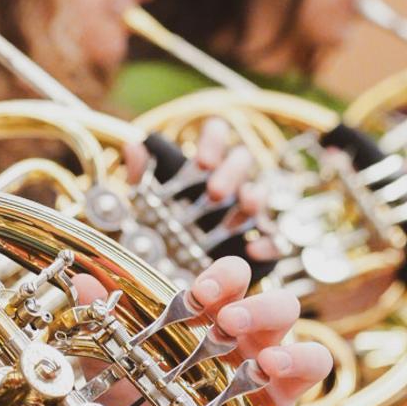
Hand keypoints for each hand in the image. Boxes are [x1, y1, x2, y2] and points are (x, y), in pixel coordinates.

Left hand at [71, 253, 333, 405]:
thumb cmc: (146, 398)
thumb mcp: (118, 363)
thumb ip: (105, 324)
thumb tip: (81, 282)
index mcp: (218, 321)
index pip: (235, 282)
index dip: (224, 278)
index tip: (200, 293)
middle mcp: (252, 348)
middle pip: (280, 309)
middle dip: (260, 309)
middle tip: (229, 323)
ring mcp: (273, 391)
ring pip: (311, 358)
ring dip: (294, 357)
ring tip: (267, 365)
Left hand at [123, 116, 278, 258]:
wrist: (171, 271)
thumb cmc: (161, 227)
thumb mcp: (145, 202)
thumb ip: (140, 176)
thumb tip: (133, 146)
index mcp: (203, 165)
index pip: (216, 134)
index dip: (215, 141)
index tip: (204, 162)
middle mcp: (229, 182)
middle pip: (242, 159)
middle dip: (232, 171)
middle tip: (216, 191)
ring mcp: (245, 212)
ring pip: (259, 194)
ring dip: (254, 197)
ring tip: (245, 205)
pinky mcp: (257, 243)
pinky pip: (274, 240)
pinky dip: (268, 243)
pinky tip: (253, 249)